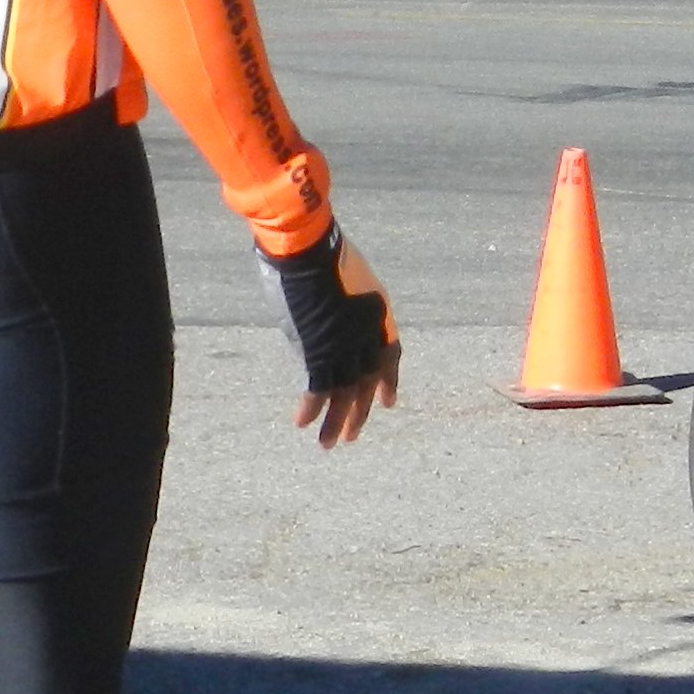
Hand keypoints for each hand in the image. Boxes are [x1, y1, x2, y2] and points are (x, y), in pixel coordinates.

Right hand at [277, 232, 400, 448]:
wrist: (308, 248)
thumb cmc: (319, 248)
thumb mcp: (346, 273)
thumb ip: (344, 300)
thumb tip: (329, 313)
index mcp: (379, 312)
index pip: (390, 356)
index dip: (388, 381)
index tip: (387, 403)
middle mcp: (368, 335)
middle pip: (367, 382)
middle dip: (360, 411)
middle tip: (353, 435)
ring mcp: (346, 346)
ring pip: (345, 395)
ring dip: (337, 422)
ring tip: (330, 445)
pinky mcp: (320, 351)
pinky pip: (318, 390)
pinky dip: (311, 409)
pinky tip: (303, 424)